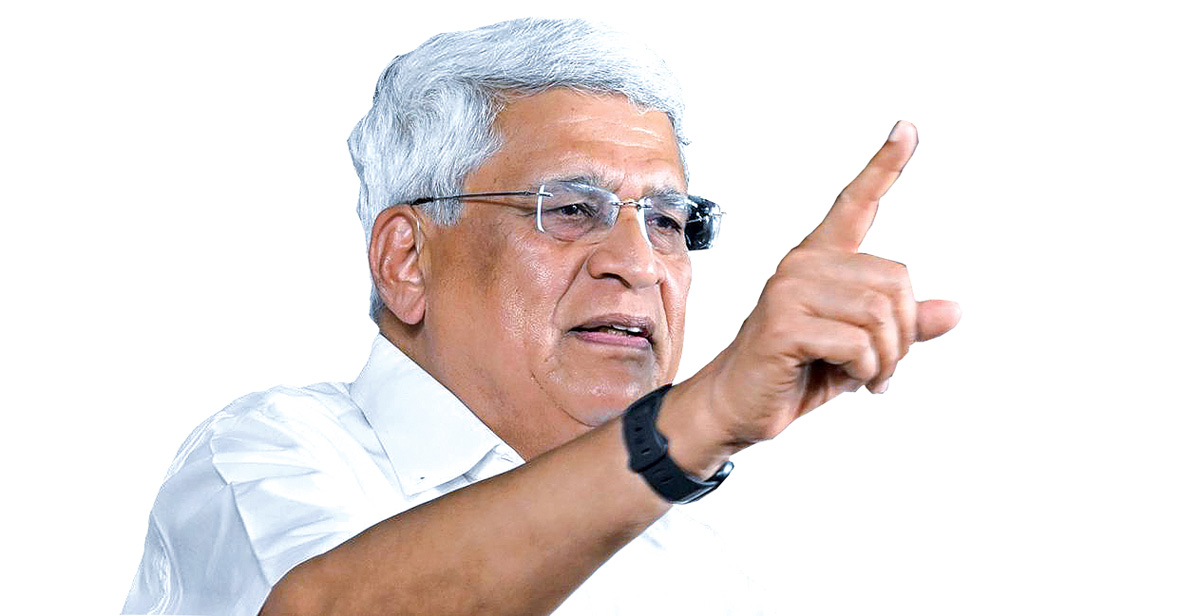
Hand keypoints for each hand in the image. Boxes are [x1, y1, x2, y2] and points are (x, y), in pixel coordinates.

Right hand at [666, 121, 960, 465]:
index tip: (908, 128)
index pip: (855, 203)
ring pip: (880, 315)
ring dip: (886, 359)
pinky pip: (857, 343)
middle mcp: (803, 265)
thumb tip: (955, 310)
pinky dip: (866, 371)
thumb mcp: (862, 348)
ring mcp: (788, 291)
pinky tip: (851, 381)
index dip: (885, 165)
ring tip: (868, 377)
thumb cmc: (796, 372)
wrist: (740, 408)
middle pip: (896, 280)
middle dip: (903, 334)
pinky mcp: (783, 324)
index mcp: (820, 261)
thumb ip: (903, 325)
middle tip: (882, 366)